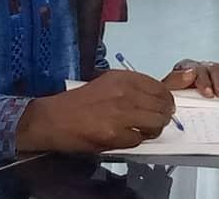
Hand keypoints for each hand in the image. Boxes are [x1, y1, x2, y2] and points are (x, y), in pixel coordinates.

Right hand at [16, 70, 174, 152]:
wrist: (53, 119)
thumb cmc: (77, 101)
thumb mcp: (105, 83)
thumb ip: (129, 88)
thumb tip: (153, 98)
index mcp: (123, 78)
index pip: (159, 88)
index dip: (166, 99)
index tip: (166, 105)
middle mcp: (125, 93)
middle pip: (162, 106)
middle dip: (163, 115)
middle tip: (157, 120)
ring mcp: (121, 114)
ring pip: (156, 123)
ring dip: (154, 129)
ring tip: (145, 130)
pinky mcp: (115, 134)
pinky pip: (138, 139)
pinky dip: (136, 140)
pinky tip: (126, 137)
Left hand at [162, 60, 218, 101]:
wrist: (182, 102)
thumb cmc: (176, 97)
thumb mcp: (168, 90)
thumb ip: (175, 81)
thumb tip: (189, 74)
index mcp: (186, 68)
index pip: (196, 69)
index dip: (204, 81)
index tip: (208, 93)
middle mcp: (202, 67)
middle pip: (214, 68)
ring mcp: (214, 71)